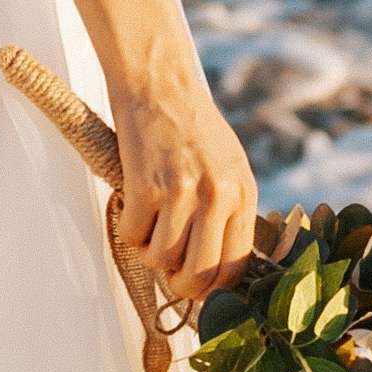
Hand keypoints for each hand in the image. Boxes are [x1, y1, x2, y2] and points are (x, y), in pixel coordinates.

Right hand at [106, 68, 258, 324]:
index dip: (213, 288)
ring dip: (149, 251)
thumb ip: (230, 210)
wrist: (158, 83)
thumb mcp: (230, 165)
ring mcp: (181, 192)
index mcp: (243, 193)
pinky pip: (132, 235)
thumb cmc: (191, 125)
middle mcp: (217, 196)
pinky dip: (128, 229)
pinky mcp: (145, 185)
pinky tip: (132, 205)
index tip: (196, 287)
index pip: (235, 266)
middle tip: (168, 275)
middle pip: (199, 274)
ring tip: (149, 224)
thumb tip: (219, 266)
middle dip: (180, 285)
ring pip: (160, 258)